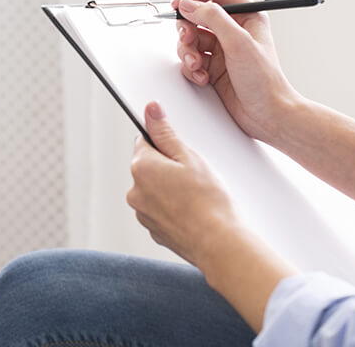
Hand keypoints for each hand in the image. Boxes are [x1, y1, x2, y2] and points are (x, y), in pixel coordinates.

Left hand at [129, 102, 296, 332]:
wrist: (219, 244)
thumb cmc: (209, 201)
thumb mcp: (189, 157)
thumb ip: (166, 133)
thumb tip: (151, 110)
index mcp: (141, 167)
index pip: (144, 141)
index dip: (164, 143)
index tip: (180, 151)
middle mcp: (135, 191)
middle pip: (149, 167)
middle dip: (168, 167)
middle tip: (194, 175)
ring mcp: (142, 213)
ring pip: (155, 190)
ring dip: (170, 189)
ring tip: (196, 195)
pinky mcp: (153, 230)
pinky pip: (161, 210)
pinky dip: (174, 208)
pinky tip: (194, 211)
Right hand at [172, 0, 301, 144]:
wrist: (267, 115)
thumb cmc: (265, 81)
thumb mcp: (239, 43)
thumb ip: (213, 18)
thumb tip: (189, 4)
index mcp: (246, 15)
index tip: (180, 4)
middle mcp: (233, 28)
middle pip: (196, 13)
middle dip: (187, 27)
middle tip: (188, 38)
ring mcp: (221, 47)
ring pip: (190, 37)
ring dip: (187, 51)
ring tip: (196, 64)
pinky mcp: (212, 65)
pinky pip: (190, 57)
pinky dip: (191, 67)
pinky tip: (203, 77)